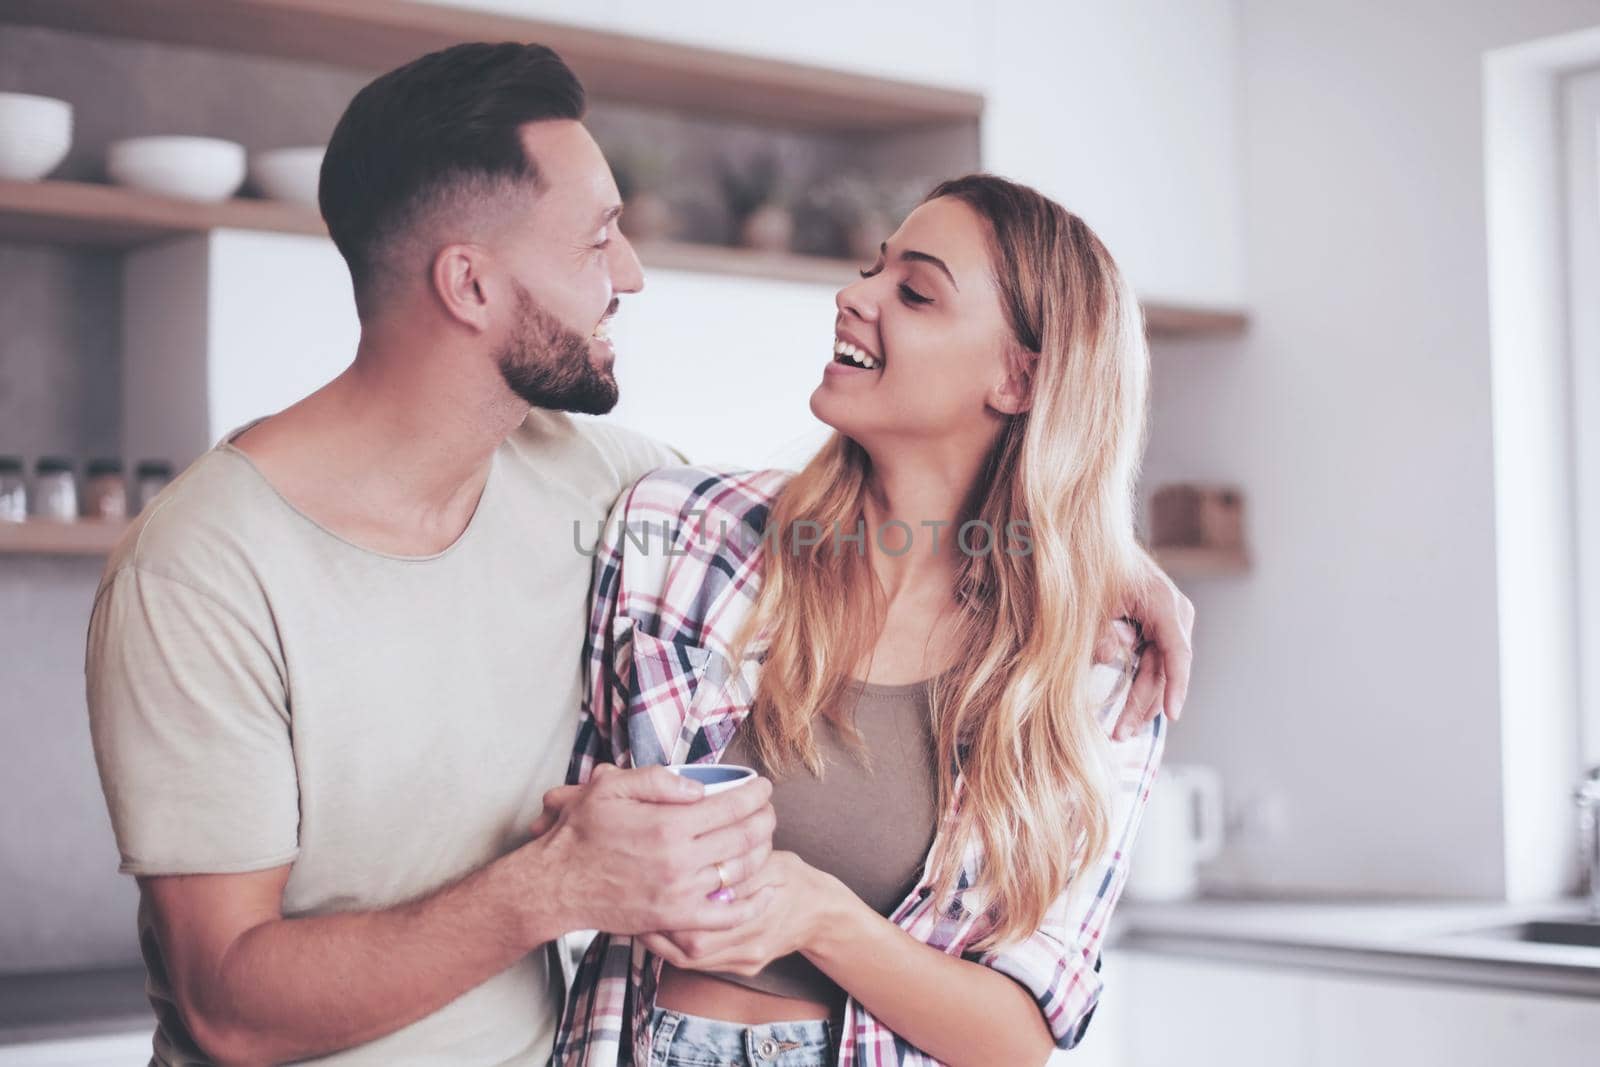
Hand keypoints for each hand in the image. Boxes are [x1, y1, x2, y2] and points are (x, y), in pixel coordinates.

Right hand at [523, 764, 776, 937]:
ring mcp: (680, 893)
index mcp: (668, 824)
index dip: (755, 795)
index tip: (764, 787)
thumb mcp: (609, 788)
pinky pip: (727, 916)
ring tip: (765, 837)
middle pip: (743, 837)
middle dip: (765, 819)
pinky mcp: (676, 918)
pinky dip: (755, 904)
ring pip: (740, 872)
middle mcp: (680, 860)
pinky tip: (768, 890)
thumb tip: (700, 788)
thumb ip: (657, 780)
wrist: (557, 885)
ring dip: (762, 852)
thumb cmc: (581, 833)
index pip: (730, 806)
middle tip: (769, 810)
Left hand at [638, 851, 838, 975]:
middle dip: (658, 930)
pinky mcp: (744, 967)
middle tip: (634, 908)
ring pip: (692, 961)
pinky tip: (666, 932)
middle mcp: (748, 946)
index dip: (670, 912)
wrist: (821, 913)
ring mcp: (745, 961)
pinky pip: (704, 965)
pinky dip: (679, 949)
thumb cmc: (791, 877)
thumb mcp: (769, 861)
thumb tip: (704, 856)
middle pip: (690, 949)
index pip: (701, 923)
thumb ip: (738, 864)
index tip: (648, 892)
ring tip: (641, 920)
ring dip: (663, 942)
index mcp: (754, 916)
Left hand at [1095, 552, 1194, 738]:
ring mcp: (1166, 621)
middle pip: (1164, 669)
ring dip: (1141, 702)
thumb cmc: (1091, 567)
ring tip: (1119, 732)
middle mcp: (1172, 613)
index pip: (1177, 652)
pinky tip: (1128, 713)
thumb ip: (1098, 631)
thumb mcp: (1090, 601)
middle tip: (1120, 735)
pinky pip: (1151, 663)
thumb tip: (1110, 657)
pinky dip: (1139, 686)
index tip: (1172, 714)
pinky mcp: (1154, 628)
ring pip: (1157, 671)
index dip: (1176, 686)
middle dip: (1144, 705)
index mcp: (1163, 601)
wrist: (1089, 543)